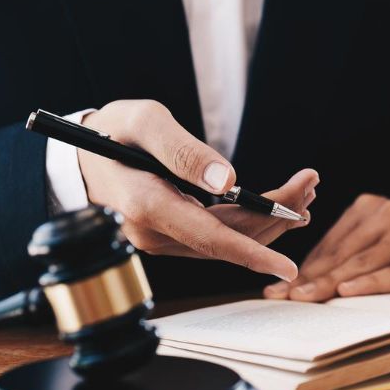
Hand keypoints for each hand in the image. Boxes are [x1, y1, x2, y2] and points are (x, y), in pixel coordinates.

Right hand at [79, 100, 314, 282]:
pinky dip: (249, 220)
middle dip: (277, 215)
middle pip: (229, 238)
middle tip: (311, 186)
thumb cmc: (110, 133)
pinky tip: (276, 207)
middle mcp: (154, 233)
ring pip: (227, 239)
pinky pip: (216, 236)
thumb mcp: (144, 122)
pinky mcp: (169, 236)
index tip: (289, 268)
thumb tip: (229, 180)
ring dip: (269, 219)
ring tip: (305, 195)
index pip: (211, 239)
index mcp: (148, 207)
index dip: (253, 254)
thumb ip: (184, 149)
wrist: (78, 157)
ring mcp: (161, 239)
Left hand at [263, 194, 389, 301]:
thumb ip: (350, 255)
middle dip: (308, 278)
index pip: (328, 244)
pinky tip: (349, 292)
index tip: (276, 291)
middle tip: (282, 298)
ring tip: (304, 300)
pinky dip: (370, 283)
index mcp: (368, 207)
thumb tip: (304, 284)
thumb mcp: (384, 240)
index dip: (302, 268)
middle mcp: (386, 213)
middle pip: (341, 253)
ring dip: (330, 283)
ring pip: (362, 262)